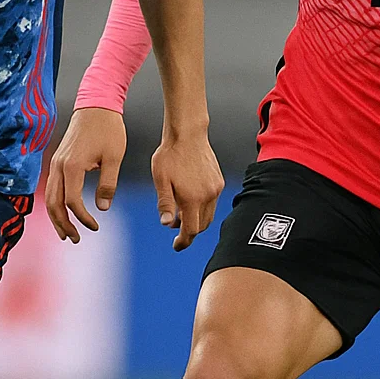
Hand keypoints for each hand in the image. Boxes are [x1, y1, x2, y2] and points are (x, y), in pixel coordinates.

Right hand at [46, 107, 126, 243]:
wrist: (96, 105)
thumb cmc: (108, 129)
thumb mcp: (114, 157)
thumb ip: (108, 184)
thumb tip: (102, 208)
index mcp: (72, 166)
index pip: (72, 202)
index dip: (83, 218)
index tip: (95, 227)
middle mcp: (59, 166)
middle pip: (53, 204)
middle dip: (63, 224)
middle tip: (75, 240)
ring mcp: (55, 163)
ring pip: (49, 197)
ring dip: (56, 217)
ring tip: (67, 233)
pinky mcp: (58, 160)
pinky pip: (52, 187)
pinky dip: (56, 203)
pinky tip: (64, 212)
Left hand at [151, 128, 224, 251]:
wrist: (187, 133)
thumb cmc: (169, 155)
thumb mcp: (160, 180)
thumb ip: (164, 203)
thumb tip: (166, 224)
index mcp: (192, 198)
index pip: (191, 230)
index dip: (184, 241)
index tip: (177, 245)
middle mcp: (208, 196)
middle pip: (202, 225)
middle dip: (189, 231)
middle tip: (174, 227)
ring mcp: (215, 188)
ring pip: (209, 214)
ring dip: (196, 219)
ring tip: (180, 212)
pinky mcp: (219, 181)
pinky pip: (212, 201)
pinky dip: (202, 207)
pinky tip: (190, 198)